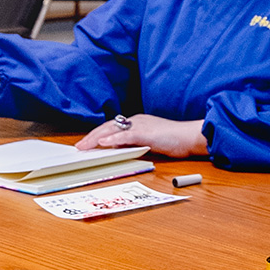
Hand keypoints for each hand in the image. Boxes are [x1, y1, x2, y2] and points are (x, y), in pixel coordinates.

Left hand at [76, 114, 207, 158]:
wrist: (191, 136)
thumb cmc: (176, 140)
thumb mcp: (151, 141)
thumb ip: (136, 143)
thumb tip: (120, 148)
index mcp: (138, 122)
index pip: (112, 127)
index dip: (98, 135)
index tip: (87, 143)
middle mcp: (137, 121)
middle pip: (108, 127)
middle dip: (92, 137)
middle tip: (79, 146)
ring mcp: (141, 125)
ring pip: (113, 130)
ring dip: (96, 138)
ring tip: (85, 146)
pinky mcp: (147, 133)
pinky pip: (126, 135)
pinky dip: (113, 139)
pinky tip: (103, 143)